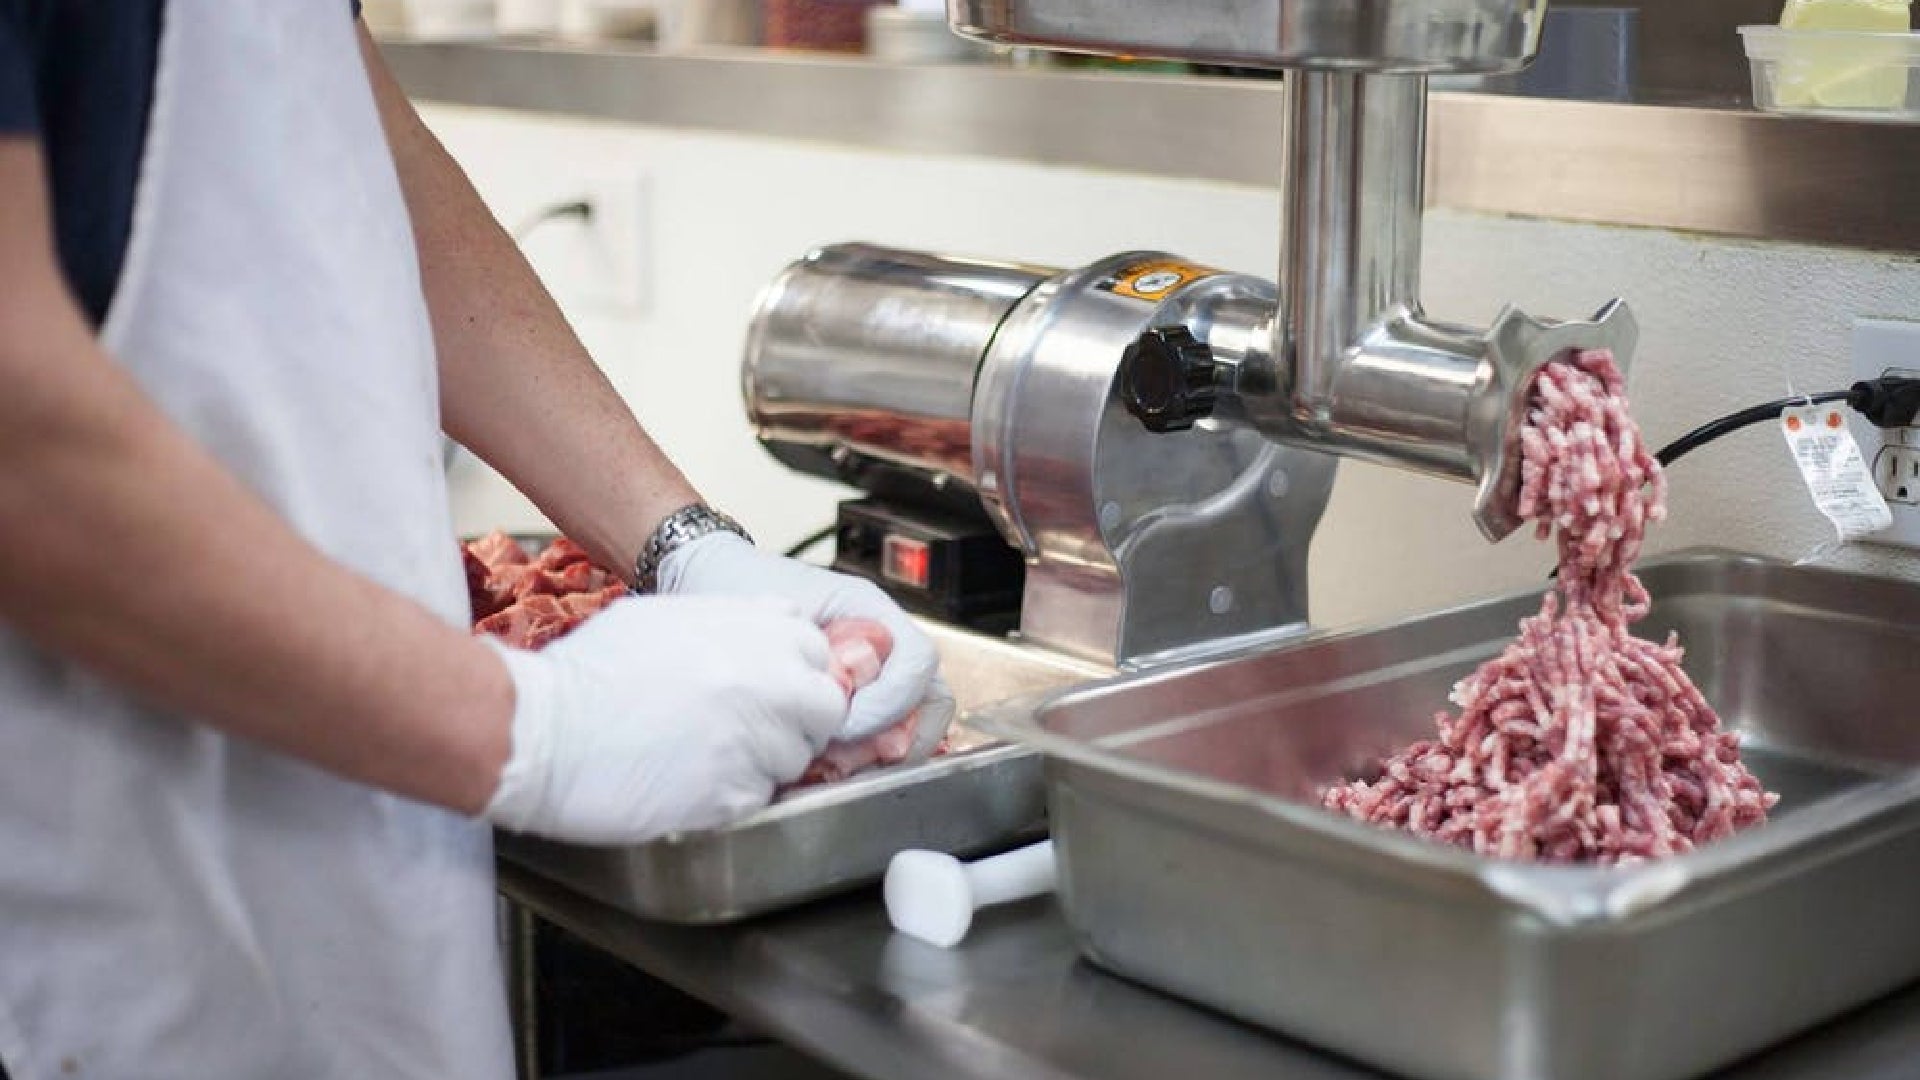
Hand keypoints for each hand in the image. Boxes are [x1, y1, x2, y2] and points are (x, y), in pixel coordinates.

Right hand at [481, 595, 852, 842]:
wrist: (541, 731)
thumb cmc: (589, 674)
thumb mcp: (668, 617)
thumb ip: (735, 622)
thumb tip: (775, 627)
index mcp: (752, 630)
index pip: (819, 651)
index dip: (796, 674)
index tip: (776, 687)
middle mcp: (766, 681)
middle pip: (824, 709)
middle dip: (797, 721)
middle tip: (750, 729)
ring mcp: (755, 740)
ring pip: (794, 759)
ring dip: (763, 761)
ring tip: (703, 754)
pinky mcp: (734, 794)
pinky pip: (759, 797)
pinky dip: (732, 794)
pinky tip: (688, 779)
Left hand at [661, 534, 954, 760]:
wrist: (709, 581)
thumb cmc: (740, 590)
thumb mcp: (776, 619)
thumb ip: (819, 658)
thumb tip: (847, 704)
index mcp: (872, 612)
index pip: (918, 663)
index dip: (890, 703)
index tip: (844, 724)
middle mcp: (884, 643)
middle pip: (930, 702)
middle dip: (893, 739)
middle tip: (844, 760)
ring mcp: (875, 673)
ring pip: (912, 725)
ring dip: (877, 754)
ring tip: (830, 766)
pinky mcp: (856, 702)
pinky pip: (881, 737)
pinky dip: (859, 758)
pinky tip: (821, 765)